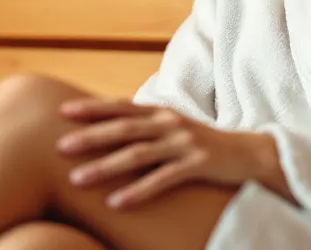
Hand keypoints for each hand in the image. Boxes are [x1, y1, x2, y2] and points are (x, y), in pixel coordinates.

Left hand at [56, 99, 283, 208]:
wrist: (250, 154)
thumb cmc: (203, 145)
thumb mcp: (173, 130)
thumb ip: (146, 128)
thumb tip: (107, 131)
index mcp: (162, 113)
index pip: (121, 107)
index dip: (92, 108)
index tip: (62, 112)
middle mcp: (171, 123)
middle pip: (124, 128)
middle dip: (90, 136)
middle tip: (60, 146)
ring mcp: (185, 143)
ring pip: (138, 155)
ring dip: (105, 167)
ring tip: (78, 179)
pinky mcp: (198, 165)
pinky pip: (162, 180)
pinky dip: (137, 191)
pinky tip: (116, 203)